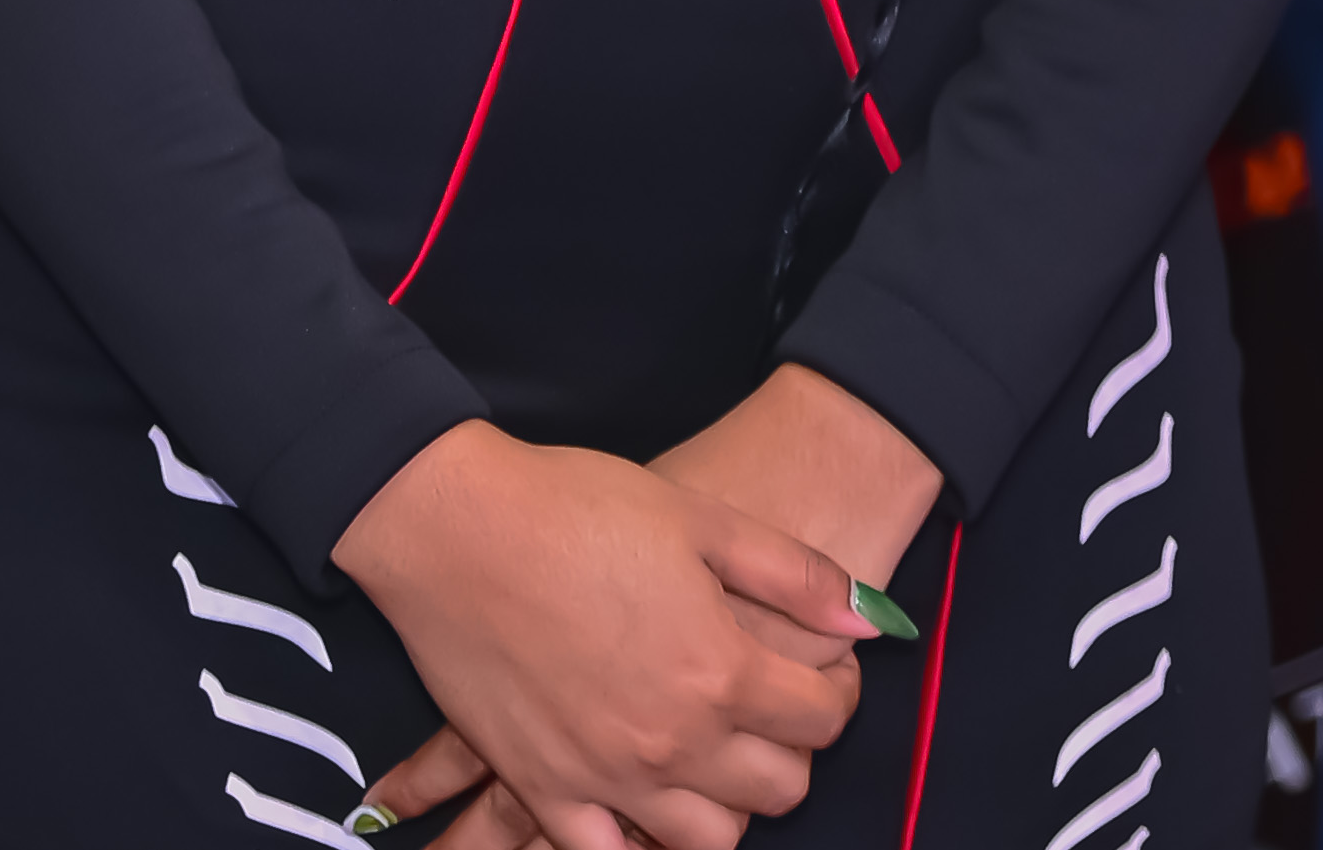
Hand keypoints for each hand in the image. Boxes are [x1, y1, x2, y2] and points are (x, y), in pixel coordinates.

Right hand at [335, 423, 872, 849]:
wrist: (453, 523)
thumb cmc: (575, 506)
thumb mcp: (701, 517)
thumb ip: (795, 575)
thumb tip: (869, 620)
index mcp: (721, 669)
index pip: (824, 719)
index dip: (837, 690)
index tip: (821, 667)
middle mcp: (674, 740)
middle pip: (780, 789)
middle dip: (791, 749)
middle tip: (767, 706)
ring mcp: (606, 776)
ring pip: (708, 841)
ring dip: (725, 804)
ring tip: (709, 754)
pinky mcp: (544, 788)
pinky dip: (635, 845)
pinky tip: (642, 808)